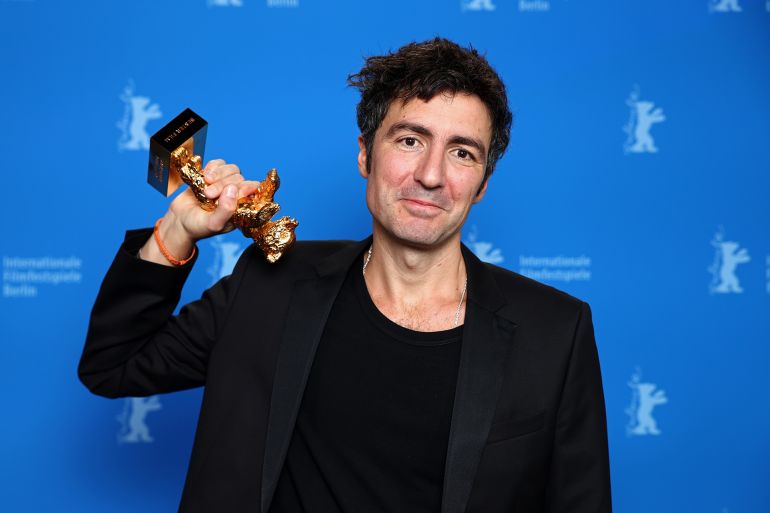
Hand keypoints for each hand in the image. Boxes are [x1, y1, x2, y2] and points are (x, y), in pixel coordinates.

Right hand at [139, 159, 259, 265]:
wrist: (179, 220)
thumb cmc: (198, 226)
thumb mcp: (213, 224)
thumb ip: (226, 210)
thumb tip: (233, 189)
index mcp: (241, 207)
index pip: (252, 191)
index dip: (245, 188)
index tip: (232, 189)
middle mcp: (236, 194)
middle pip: (239, 178)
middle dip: (223, 184)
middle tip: (208, 194)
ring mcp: (225, 183)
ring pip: (231, 169)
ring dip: (218, 174)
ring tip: (205, 185)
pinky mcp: (213, 175)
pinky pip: (219, 163)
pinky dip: (212, 167)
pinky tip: (204, 176)